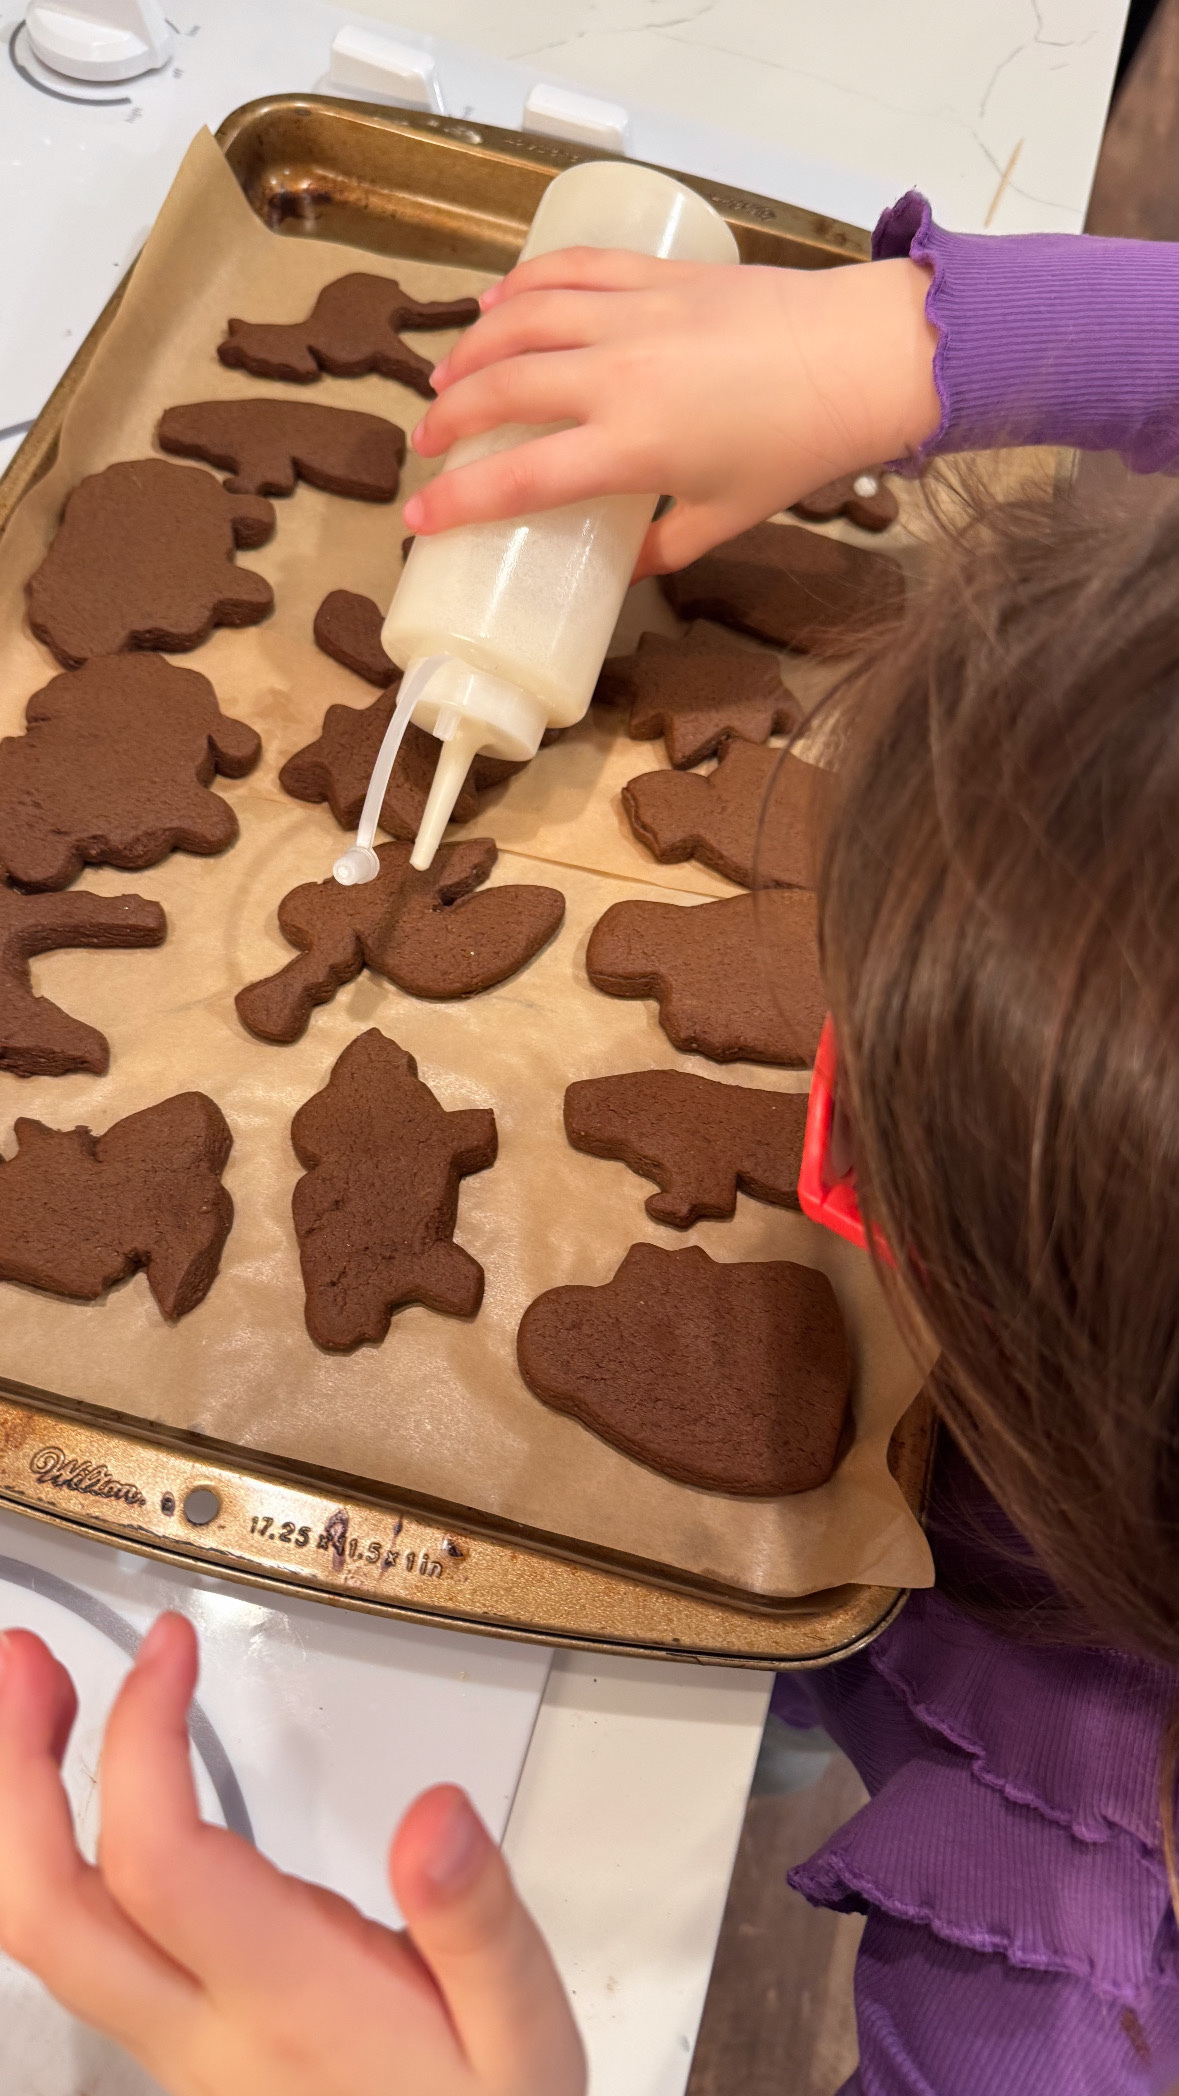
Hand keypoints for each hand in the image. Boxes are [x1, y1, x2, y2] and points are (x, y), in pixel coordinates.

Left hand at [0, 1615, 584, 2095]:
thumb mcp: (521, 2029)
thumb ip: (478, 1922)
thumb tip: (435, 1817)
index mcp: (288, 1998)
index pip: (161, 1864)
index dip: (140, 1740)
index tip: (169, 1646)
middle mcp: (203, 2024)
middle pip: (46, 1907)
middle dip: (14, 1772)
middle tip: (27, 1660)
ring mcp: (174, 2035)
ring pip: (44, 1929)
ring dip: (19, 1805)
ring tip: (38, 1697)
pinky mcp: (176, 2032)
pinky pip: (77, 1937)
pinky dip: (51, 1844)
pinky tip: (79, 1790)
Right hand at [405, 246, 937, 575]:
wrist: (859, 359)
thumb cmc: (798, 445)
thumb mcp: (726, 517)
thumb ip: (664, 545)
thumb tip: (621, 571)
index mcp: (633, 448)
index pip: (518, 479)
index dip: (458, 502)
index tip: (419, 519)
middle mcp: (619, 376)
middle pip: (501, 389)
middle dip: (449, 417)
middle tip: (428, 442)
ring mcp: (633, 315)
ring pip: (520, 319)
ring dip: (471, 348)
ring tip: (447, 376)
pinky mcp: (656, 276)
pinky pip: (569, 269)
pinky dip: (523, 284)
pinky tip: (497, 303)